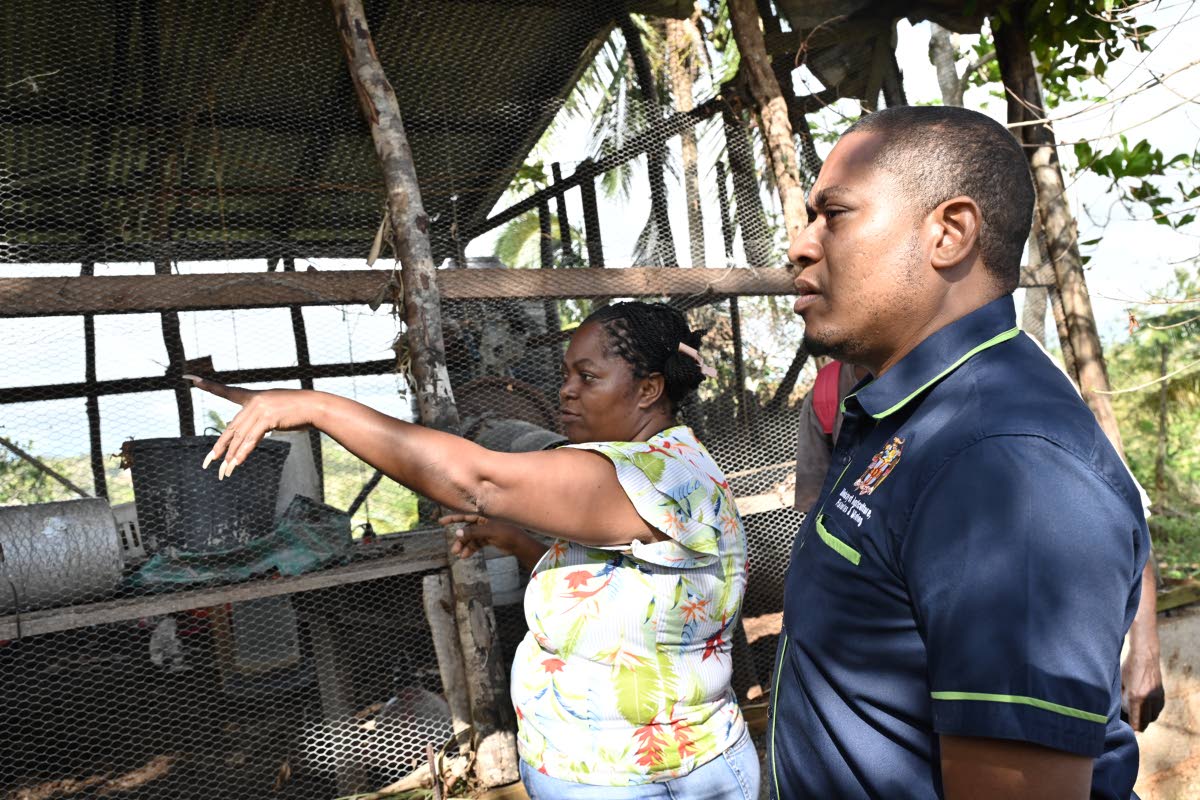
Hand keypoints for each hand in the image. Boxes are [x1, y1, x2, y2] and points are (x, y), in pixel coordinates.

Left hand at [183, 375, 317, 478]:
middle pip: (231, 428)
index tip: (192, 379)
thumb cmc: (299, 411)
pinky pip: (251, 439)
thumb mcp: (276, 414)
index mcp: (253, 397)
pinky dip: (243, 453)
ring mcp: (260, 409)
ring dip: (231, 456)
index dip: (209, 386)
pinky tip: (236, 464)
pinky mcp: (268, 418)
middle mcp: (253, 401)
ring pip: (240, 437)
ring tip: (224, 471)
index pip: (228, 392)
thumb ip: (260, 422)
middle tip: (208, 462)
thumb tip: (248, 438)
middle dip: (219, 447)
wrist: (315, 406)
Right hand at [440, 513, 525, 559]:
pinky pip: (476, 543)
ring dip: (464, 546)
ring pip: (470, 538)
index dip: (452, 518)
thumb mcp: (489, 532)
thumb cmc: (506, 533)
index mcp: (483, 516)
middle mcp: (483, 522)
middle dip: (460, 540)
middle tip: (454, 550)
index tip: (441, 522)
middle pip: (466, 530)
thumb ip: (473, 532)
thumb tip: (457, 533)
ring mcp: (485, 531)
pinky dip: (471, 549)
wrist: (519, 544)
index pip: (464, 515)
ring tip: (459, 555)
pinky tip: (466, 556)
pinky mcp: (488, 539)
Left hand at [1122, 645, 1164, 730]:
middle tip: (1130, 725)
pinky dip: (1151, 711)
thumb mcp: (1121, 683)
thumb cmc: (1128, 668)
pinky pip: (1158, 709)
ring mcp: (1157, 697)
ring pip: (1153, 717)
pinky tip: (1144, 707)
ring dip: (1145, 718)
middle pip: (1146, 722)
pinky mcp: (1162, 694)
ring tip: (1136, 715)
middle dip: (1138, 725)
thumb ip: (1122, 700)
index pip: (1136, 721)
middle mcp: (1149, 699)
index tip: (1128, 732)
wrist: (1145, 655)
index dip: (1132, 729)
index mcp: (1136, 697)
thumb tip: (1123, 713)